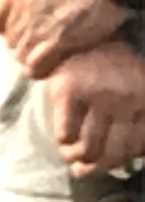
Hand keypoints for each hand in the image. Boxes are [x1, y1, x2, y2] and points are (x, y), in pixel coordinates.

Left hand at [0, 0, 133, 74]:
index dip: (10, 24)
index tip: (27, 22)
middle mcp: (18, 14)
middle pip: (10, 41)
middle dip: (26, 40)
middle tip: (49, 34)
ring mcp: (33, 30)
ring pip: (20, 57)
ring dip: (36, 55)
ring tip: (57, 46)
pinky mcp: (53, 43)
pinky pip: (36, 68)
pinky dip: (45, 67)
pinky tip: (61, 56)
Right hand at [45, 35, 144, 166]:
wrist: (83, 35)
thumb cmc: (111, 69)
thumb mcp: (135, 89)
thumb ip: (136, 119)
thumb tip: (131, 157)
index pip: (137, 146)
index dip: (121, 160)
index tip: (110, 160)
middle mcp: (127, 95)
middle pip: (114, 154)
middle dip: (98, 166)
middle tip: (87, 164)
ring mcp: (98, 93)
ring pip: (89, 150)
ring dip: (78, 157)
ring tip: (73, 153)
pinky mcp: (69, 92)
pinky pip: (65, 137)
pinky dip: (64, 141)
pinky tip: (66, 133)